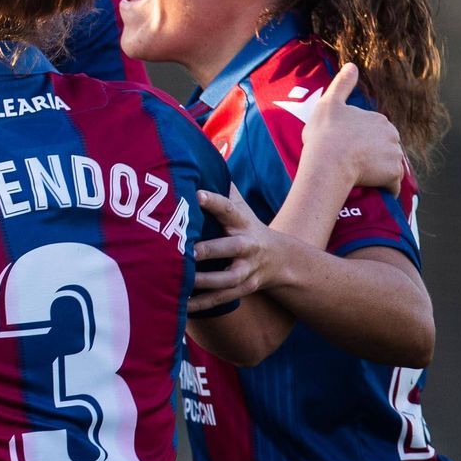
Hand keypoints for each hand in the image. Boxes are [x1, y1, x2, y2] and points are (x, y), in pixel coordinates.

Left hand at [189, 187, 292, 311]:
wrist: (280, 260)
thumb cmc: (247, 227)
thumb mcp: (241, 206)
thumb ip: (222, 185)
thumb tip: (203, 154)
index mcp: (243, 222)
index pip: (229, 208)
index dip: (214, 201)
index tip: (197, 194)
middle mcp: (247, 246)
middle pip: (232, 248)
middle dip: (211, 250)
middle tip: (187, 251)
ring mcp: (247, 270)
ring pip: (228, 279)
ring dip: (204, 281)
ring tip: (181, 281)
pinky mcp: (243, 289)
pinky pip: (221, 299)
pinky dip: (201, 304)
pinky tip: (180, 305)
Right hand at [300, 63, 404, 192]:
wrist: (329, 162)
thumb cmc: (326, 134)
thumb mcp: (329, 104)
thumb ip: (342, 84)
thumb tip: (352, 65)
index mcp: (379, 119)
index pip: (375, 131)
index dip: (360, 140)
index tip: (346, 147)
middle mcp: (392, 134)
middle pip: (385, 147)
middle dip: (373, 155)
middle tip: (352, 163)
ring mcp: (394, 154)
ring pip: (389, 164)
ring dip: (379, 171)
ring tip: (360, 177)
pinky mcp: (394, 174)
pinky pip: (393, 184)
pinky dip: (385, 187)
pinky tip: (372, 189)